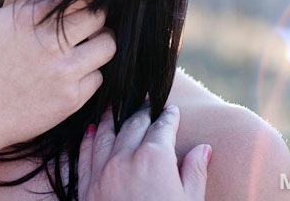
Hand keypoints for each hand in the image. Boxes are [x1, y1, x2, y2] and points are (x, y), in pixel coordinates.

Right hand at [0, 0, 116, 152]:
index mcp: (27, 17)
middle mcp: (49, 43)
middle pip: (98, 15)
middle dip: (95, 14)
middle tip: (85, 18)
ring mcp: (63, 72)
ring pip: (106, 45)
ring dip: (99, 41)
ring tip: (83, 42)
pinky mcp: (71, 99)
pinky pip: (99, 77)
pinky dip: (90, 72)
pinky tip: (71, 71)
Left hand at [79, 105, 210, 200]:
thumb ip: (195, 172)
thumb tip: (204, 148)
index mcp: (156, 158)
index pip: (163, 127)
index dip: (169, 116)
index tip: (171, 110)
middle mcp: (126, 158)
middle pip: (134, 125)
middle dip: (143, 112)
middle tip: (147, 102)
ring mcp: (103, 172)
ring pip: (106, 134)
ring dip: (112, 117)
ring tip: (115, 106)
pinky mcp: (86, 188)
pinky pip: (85, 155)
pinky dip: (89, 140)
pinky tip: (92, 131)